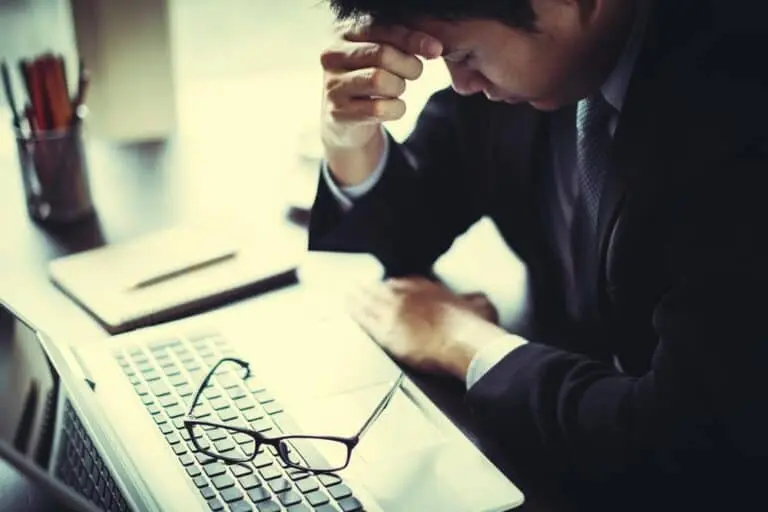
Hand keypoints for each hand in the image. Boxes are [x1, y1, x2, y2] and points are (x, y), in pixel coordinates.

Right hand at [320, 21, 442, 184]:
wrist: (346, 120)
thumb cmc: (370, 81)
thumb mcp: (385, 56)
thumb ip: (406, 44)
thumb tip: (434, 48)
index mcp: (344, 33)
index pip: (382, 29)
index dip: (413, 39)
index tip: (435, 50)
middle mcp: (331, 56)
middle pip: (382, 54)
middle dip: (408, 66)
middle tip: (413, 74)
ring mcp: (332, 85)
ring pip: (380, 81)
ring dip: (399, 88)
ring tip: (395, 90)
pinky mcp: (337, 112)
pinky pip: (379, 109)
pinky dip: (395, 109)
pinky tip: (391, 107)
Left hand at [347, 277, 507, 379]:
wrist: (464, 342)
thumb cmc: (473, 326)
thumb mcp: (478, 304)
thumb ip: (471, 299)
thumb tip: (477, 299)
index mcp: (426, 288)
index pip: (402, 282)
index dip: (392, 286)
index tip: (386, 286)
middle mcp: (407, 296)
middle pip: (381, 290)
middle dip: (369, 288)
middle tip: (358, 286)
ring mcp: (393, 313)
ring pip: (369, 302)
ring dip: (357, 297)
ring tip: (348, 295)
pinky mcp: (386, 333)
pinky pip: (365, 320)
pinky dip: (356, 313)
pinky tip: (350, 310)